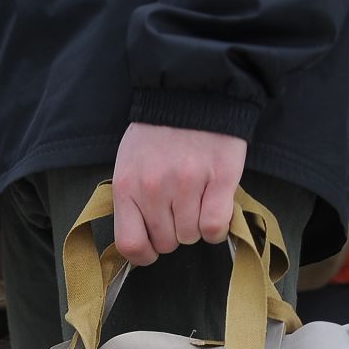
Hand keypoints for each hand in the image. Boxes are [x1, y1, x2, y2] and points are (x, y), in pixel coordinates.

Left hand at [111, 123, 248, 266]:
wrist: (191, 93)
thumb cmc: (157, 133)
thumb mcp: (129, 165)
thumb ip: (132, 201)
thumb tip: (140, 241)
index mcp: (127, 187)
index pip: (130, 244)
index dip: (143, 255)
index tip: (152, 249)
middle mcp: (154, 189)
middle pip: (165, 243)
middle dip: (173, 234)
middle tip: (179, 212)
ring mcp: (188, 184)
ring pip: (191, 236)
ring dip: (196, 227)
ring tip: (197, 202)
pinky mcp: (220, 178)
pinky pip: (215, 225)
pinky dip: (217, 227)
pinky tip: (215, 210)